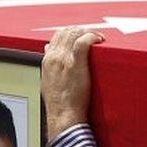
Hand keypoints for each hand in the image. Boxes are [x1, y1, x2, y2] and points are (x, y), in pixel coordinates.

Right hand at [41, 27, 104, 142]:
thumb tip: (47, 49)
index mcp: (47, 60)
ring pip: (74, 33)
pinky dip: (92, 36)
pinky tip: (99, 40)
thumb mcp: (48, 81)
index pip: (58, 36)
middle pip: (66, 32)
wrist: (63, 115)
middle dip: (81, 31)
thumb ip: (50, 64)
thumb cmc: (59, 103)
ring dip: (88, 32)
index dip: (71, 34)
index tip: (82, 37)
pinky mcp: (75, 64)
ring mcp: (64, 59)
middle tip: (93, 37)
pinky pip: (83, 42)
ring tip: (98, 39)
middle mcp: (54, 57)